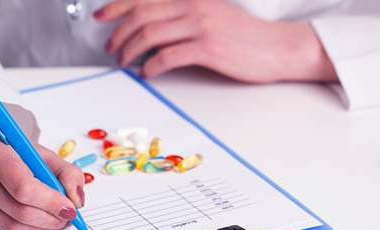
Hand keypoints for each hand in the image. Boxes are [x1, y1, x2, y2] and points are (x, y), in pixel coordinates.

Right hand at [0, 111, 85, 229]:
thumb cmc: (8, 149)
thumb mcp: (40, 152)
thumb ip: (67, 173)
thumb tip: (77, 201)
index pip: (23, 186)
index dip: (50, 202)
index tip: (70, 208)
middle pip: (18, 210)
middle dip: (49, 219)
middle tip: (67, 217)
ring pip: (10, 225)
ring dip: (39, 227)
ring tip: (55, 219)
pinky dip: (22, 228)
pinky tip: (33, 219)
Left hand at [94, 0, 337, 82]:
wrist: (278, 47)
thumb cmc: (245, 37)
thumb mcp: (211, 16)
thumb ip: (183, 17)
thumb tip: (152, 30)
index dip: (117, 4)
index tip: (101, 15)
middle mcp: (194, 6)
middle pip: (142, 13)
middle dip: (119, 31)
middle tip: (110, 46)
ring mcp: (200, 25)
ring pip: (150, 33)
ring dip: (130, 49)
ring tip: (124, 61)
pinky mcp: (207, 47)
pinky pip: (167, 55)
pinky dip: (150, 66)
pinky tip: (146, 73)